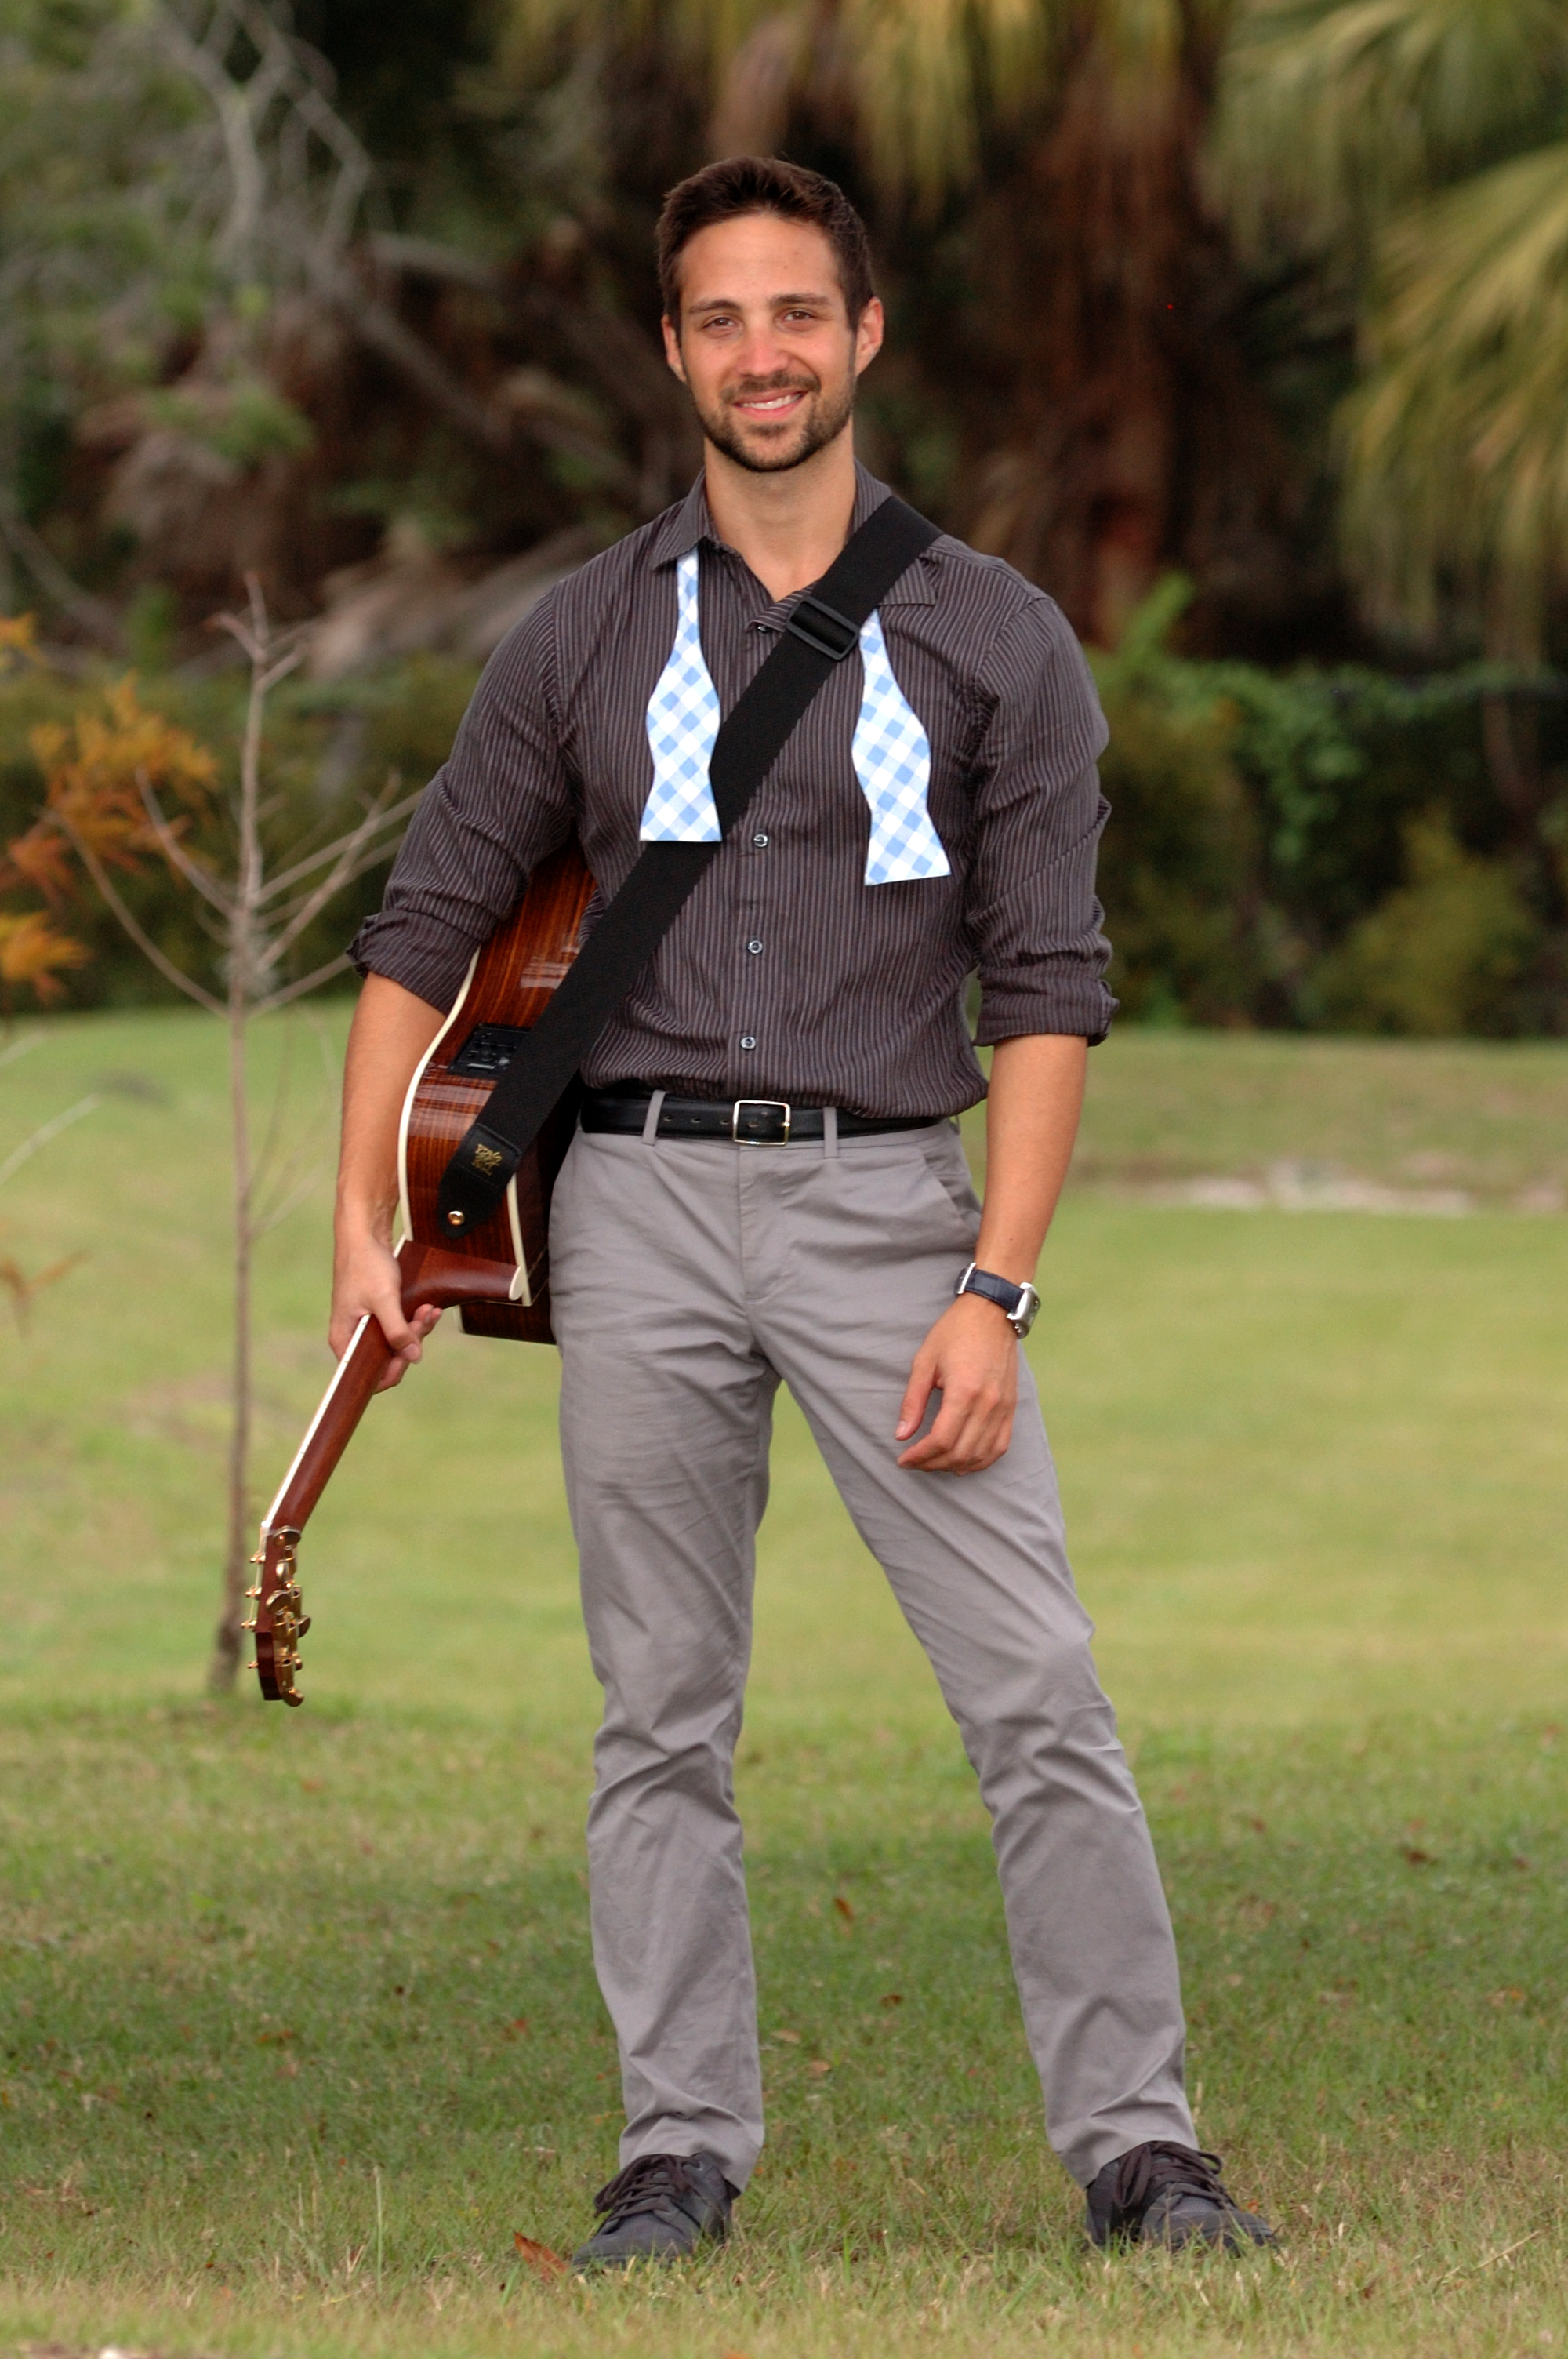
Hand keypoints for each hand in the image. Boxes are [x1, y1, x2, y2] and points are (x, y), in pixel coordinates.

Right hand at [330, 1231, 440, 1391]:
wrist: (364, 1236)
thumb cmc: (366, 1265)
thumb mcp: (384, 1300)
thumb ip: (397, 1331)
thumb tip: (414, 1357)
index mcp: (344, 1340)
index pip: (370, 1376)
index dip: (395, 1370)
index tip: (414, 1352)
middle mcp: (352, 1338)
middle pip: (388, 1358)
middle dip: (411, 1342)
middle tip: (424, 1319)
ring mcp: (366, 1327)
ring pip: (397, 1342)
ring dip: (417, 1328)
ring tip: (429, 1310)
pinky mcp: (378, 1315)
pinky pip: (399, 1326)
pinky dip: (414, 1319)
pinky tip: (428, 1308)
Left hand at [895, 1292, 1019, 1473]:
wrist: (992, 1313)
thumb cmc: (954, 1332)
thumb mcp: (924, 1361)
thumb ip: (913, 1401)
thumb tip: (901, 1435)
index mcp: (964, 1391)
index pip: (942, 1440)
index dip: (920, 1456)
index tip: (903, 1459)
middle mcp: (988, 1404)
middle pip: (960, 1453)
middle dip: (933, 1464)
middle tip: (914, 1462)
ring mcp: (1003, 1407)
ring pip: (981, 1455)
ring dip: (955, 1465)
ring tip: (934, 1462)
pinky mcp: (1011, 1407)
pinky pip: (1000, 1446)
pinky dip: (981, 1460)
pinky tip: (963, 1462)